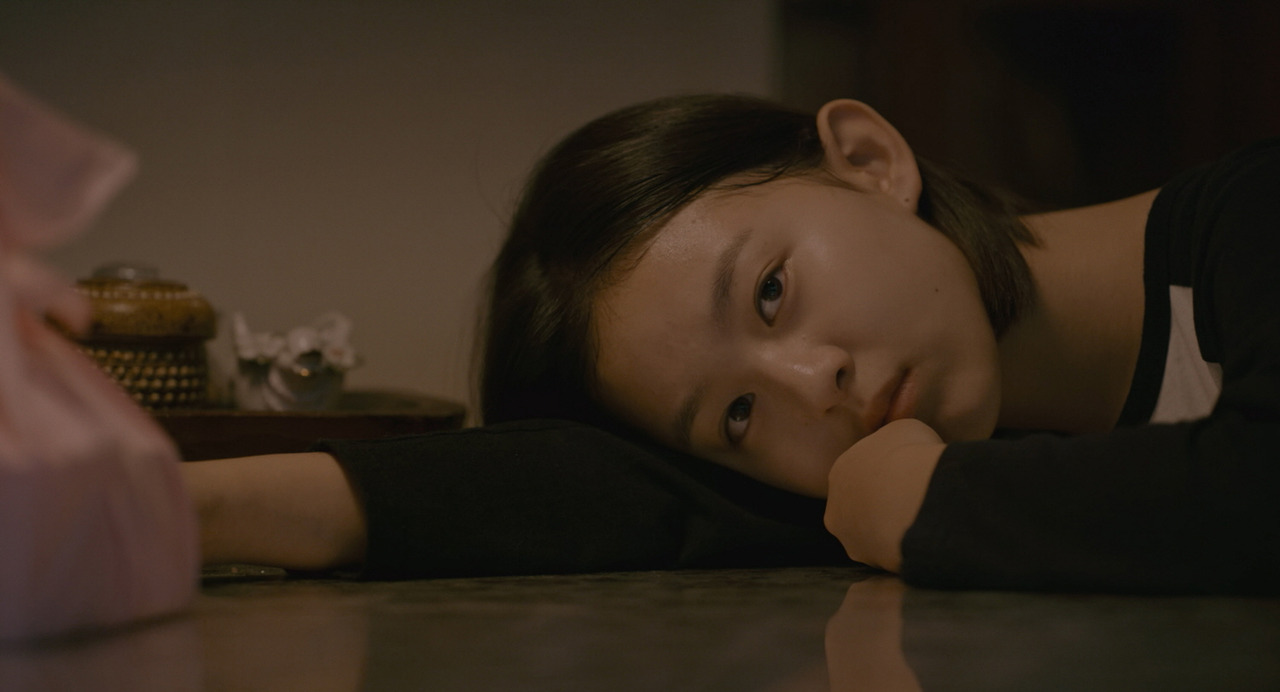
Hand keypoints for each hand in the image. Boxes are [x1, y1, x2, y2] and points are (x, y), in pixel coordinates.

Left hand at [825, 419, 943, 571]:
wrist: (916, 493)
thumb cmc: (910, 453)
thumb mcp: (904, 429)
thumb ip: (894, 441)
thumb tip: (901, 446)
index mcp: (840, 471)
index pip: (861, 478)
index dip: (886, 478)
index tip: (907, 479)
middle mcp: (835, 508)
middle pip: (860, 510)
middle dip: (883, 509)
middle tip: (914, 504)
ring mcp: (849, 538)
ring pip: (871, 537)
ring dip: (891, 533)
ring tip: (921, 524)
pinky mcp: (867, 562)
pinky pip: (887, 557)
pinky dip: (902, 551)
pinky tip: (921, 542)